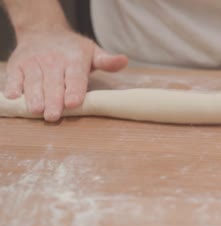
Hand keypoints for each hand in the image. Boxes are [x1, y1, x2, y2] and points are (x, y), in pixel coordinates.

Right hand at [4, 30, 127, 120]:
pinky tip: (13, 96)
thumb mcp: (93, 52)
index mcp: (74, 59)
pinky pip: (13, 76)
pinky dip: (13, 85)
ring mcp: (33, 62)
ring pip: (33, 81)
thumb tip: (124, 61)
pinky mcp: (17, 65)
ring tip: (37, 110)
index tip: (73, 102)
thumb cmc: (73, 50)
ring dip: (34, 96)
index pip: (75, 77)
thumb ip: (107, 61)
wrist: (43, 31)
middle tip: (54, 115)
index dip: (74, 90)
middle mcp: (53, 61)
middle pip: (53, 83)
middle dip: (53, 99)